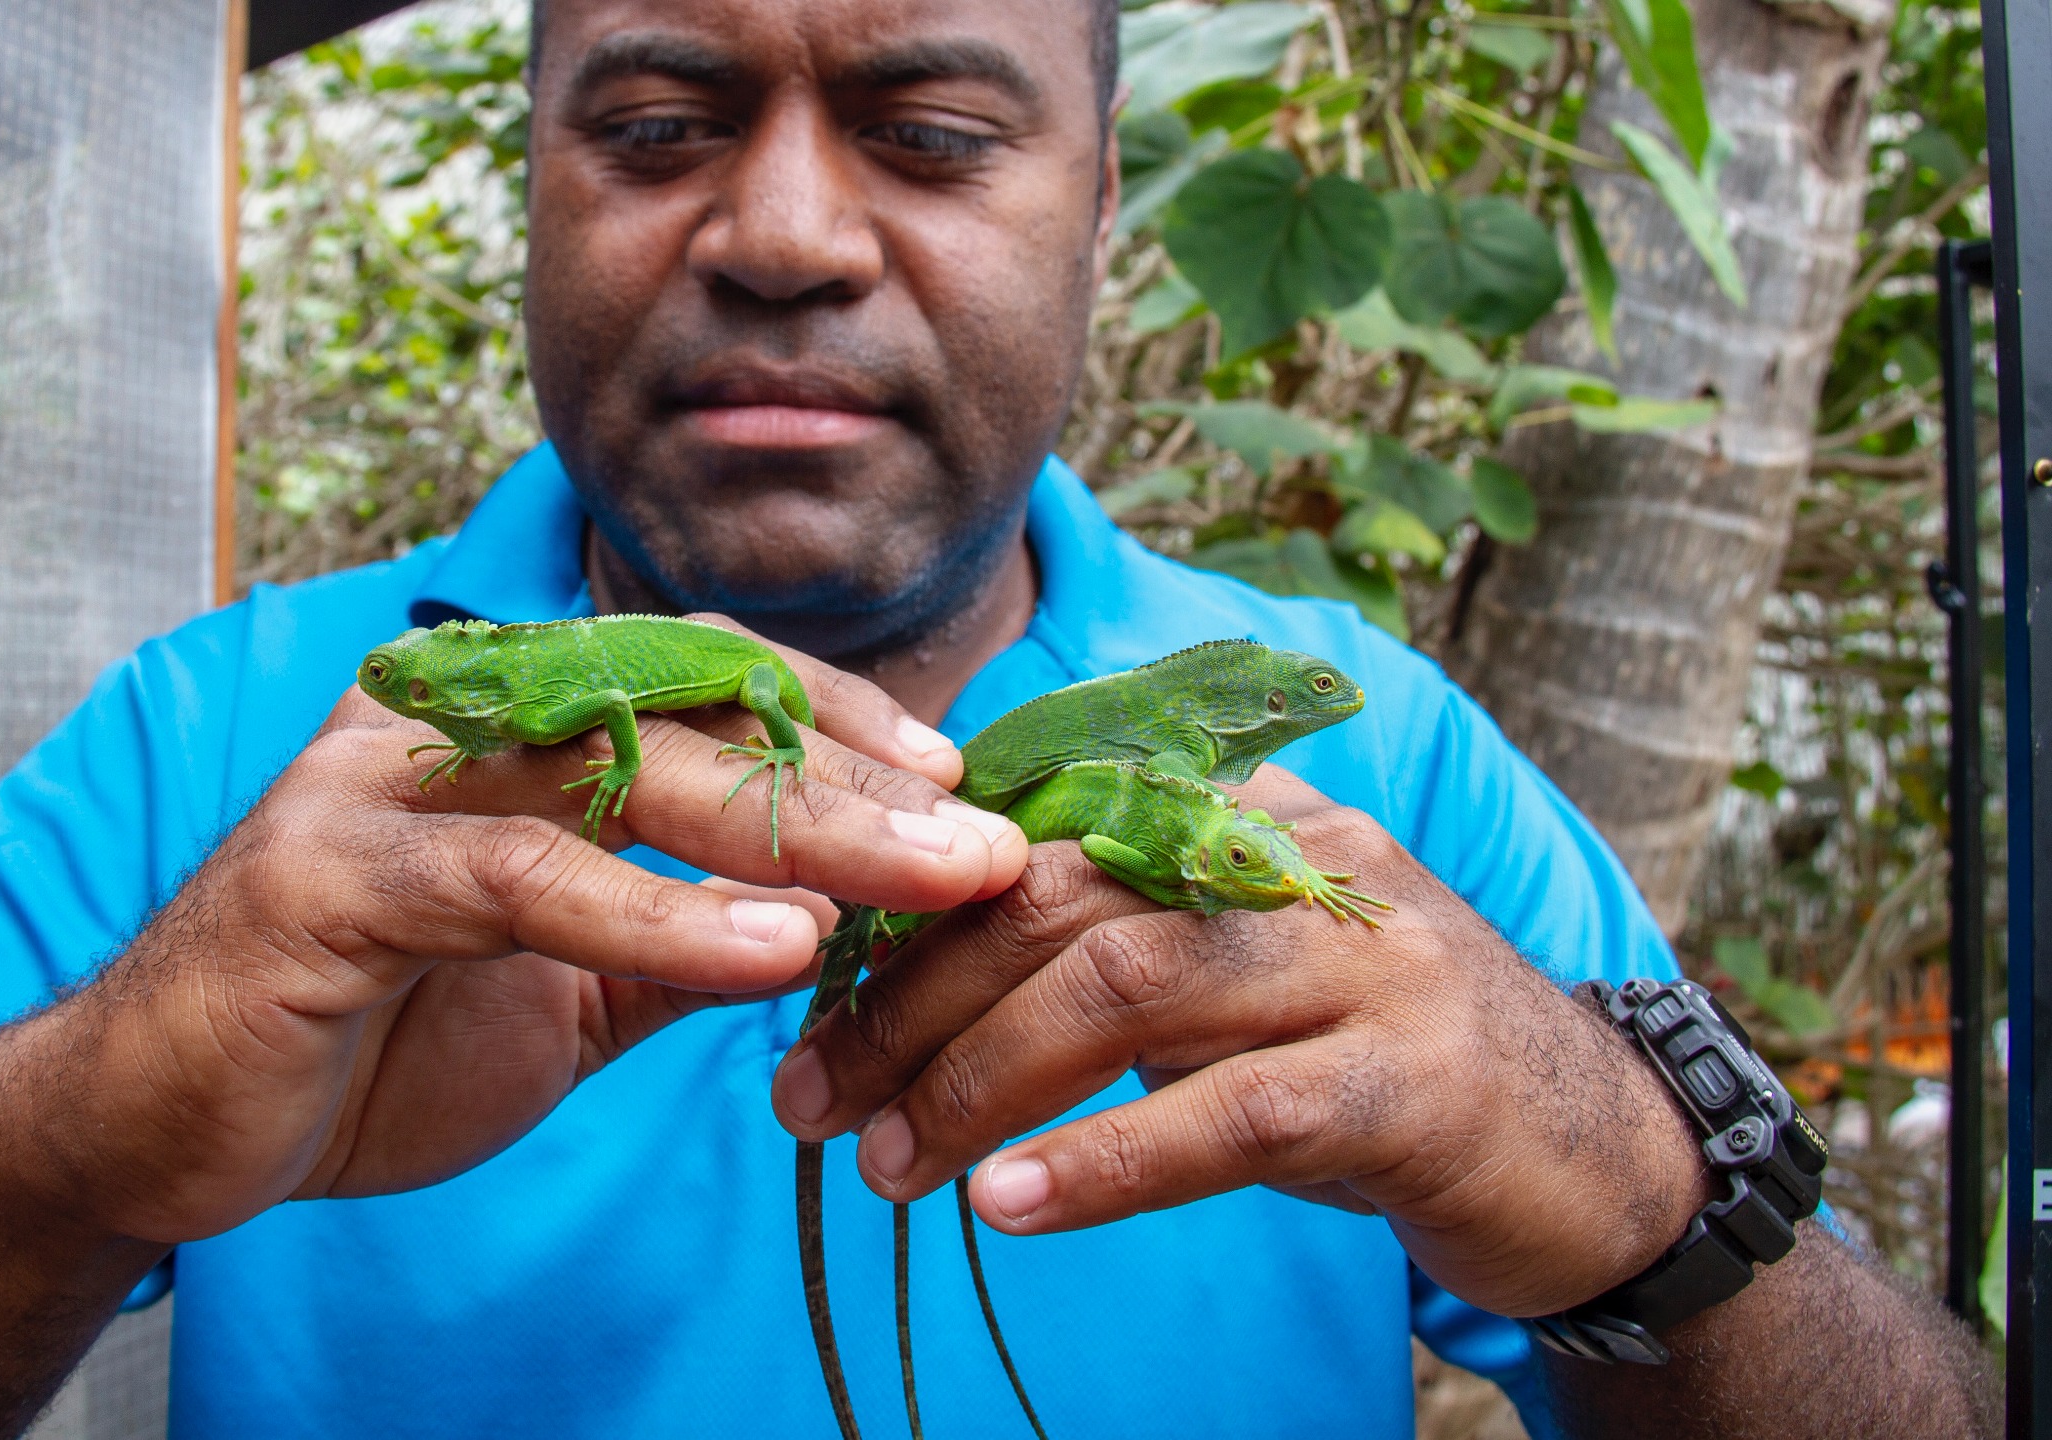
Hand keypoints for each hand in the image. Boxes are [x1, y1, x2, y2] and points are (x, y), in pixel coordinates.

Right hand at [0, 618, 1026, 1247]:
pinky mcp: (326, 873)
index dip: (832, 724)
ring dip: (790, 832)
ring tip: (927, 884)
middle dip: (850, 782)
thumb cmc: (358, 1040)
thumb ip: (676, 943)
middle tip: (988, 843)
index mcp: (502, 729)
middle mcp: (445, 721)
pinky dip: (655, 912)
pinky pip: (519, 876)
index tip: (961, 788)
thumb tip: (827, 922)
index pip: (694, 683)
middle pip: (682, 715)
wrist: (156, 1125)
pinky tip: (774, 950)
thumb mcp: (561, 991)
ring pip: (618, 773)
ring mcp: (379, 783)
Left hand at [772, 764, 1707, 1318]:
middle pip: (1056, 898)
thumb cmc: (1358, 1064)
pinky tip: (1010, 1205)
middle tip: (812, 1100)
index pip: (1031, 832)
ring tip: (889, 1164)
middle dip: (909, 1000)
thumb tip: (896, 983)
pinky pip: (1231, 1111)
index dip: (902, 913)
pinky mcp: (1410, 1081)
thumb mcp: (1223, 984)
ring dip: (979, 1080)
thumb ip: (1097, 951)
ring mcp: (1362, 962)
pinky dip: (1106, 1159)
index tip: (803, 1002)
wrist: (1587, 1149)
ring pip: (1126, 987)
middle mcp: (1295, 861)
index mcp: (1233, 818)